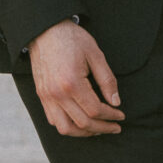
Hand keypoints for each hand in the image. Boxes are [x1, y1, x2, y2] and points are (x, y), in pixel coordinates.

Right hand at [28, 21, 121, 137]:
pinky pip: (53, 120)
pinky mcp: (42, 96)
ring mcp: (47, 97)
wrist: (45, 30)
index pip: (95, 110)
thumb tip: (116, 102)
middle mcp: (57, 94)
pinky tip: (81, 122)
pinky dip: (68, 126)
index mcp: (71, 83)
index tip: (121, 115)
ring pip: (65, 128)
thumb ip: (107, 80)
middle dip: (102, 128)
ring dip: (84, 133)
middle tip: (115, 126)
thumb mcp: (96, 55)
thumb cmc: (72, 39)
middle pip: (82, 124)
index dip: (111, 116)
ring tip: (98, 129)